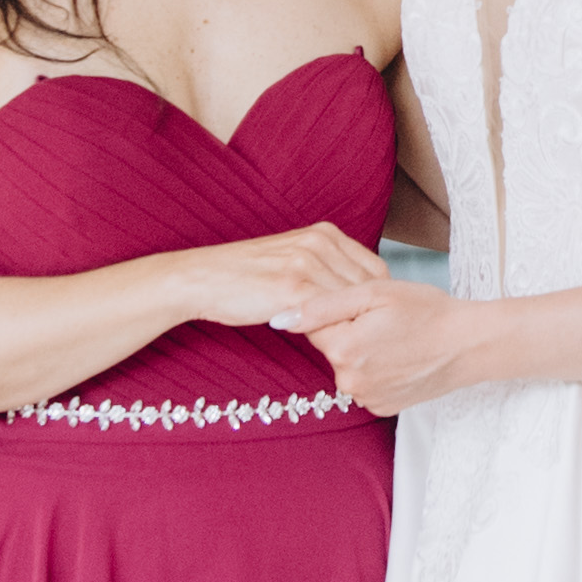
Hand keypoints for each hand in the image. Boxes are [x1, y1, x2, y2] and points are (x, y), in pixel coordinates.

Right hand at [181, 223, 382, 335]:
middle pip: (369, 288)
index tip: (374, 323)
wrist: (203, 279)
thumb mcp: (294, 260)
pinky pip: (328, 315)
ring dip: (351, 328)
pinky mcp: (292, 287)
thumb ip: (326, 271)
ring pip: (351, 304)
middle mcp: (321, 242)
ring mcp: (308, 263)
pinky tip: (325, 347)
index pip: (376, 271)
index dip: (378, 302)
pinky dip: (332, 333)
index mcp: (326, 233)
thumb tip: (358, 301)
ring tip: (348, 348)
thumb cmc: (247, 277)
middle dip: (368, 317)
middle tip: (366, 342)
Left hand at [284, 255, 476, 416]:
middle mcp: (349, 382)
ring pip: (348, 365)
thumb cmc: (427, 311)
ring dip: (363, 350)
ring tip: (396, 338)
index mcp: (343, 349)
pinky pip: (365, 382)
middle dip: (350, 330)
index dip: (339, 309)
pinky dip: (377, 369)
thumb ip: (322, 305)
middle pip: (332, 347)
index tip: (366, 306)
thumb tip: (280, 319)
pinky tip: (400, 357)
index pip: (315, 324)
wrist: (469, 345)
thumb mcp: (374, 293)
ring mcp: (366, 399)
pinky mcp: (381, 408)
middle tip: (385, 319)